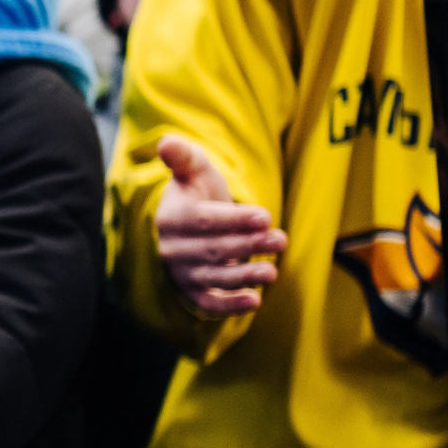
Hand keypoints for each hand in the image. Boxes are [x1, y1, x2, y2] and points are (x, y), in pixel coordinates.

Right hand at [153, 136, 286, 315]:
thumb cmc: (197, 193)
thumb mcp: (194, 171)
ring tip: (272, 272)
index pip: (203, 220)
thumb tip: (167, 142)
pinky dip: (230, 306)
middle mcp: (172, 248)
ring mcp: (181, 272)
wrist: (188, 223)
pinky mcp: (192, 291)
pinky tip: (254, 302)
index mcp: (172, 217)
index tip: (264, 216)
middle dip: (249, 246)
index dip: (234, 219)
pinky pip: (209, 302)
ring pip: (214, 277)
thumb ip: (184, 157)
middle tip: (280, 239)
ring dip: (244, 277)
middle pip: (214, 249)